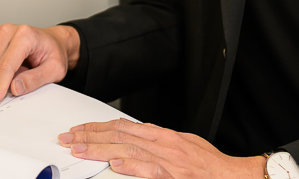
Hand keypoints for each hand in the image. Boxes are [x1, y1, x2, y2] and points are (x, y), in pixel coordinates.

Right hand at [0, 23, 79, 105]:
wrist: (50, 41)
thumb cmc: (51, 53)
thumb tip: (14, 88)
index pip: (6, 66)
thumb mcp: (54, 70)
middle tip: (21, 73)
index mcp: (25, 35)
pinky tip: (0, 64)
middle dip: (3, 80)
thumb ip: (35, 80)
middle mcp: (7, 30)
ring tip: (13, 67)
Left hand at [57, 119, 266, 178]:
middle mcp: (162, 144)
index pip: (122, 126)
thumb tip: (135, 140)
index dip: (98, 127)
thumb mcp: (181, 144)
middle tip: (66, 138)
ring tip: (78, 149)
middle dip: (90, 136)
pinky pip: (150, 170)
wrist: (231, 176)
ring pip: (128, 149)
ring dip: (100, 149)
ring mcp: (167, 160)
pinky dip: (132, 165)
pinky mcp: (173, 176)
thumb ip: (157, 143)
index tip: (78, 129)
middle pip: (119, 135)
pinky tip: (115, 163)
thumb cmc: (208, 164)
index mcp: (162, 135)